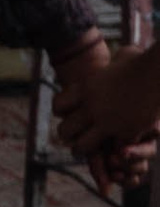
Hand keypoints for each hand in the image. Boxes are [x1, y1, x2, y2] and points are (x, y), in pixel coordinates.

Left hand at [59, 36, 159, 182]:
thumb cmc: (147, 61)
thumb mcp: (125, 56)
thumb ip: (117, 61)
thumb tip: (119, 58)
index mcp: (86, 87)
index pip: (58, 106)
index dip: (62, 111)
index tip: (70, 112)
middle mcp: (92, 106)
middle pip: (64, 131)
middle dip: (70, 135)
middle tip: (77, 135)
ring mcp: (108, 121)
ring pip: (81, 147)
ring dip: (85, 148)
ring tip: (92, 145)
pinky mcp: (126, 132)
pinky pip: (111, 149)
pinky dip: (114, 148)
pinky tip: (120, 144)